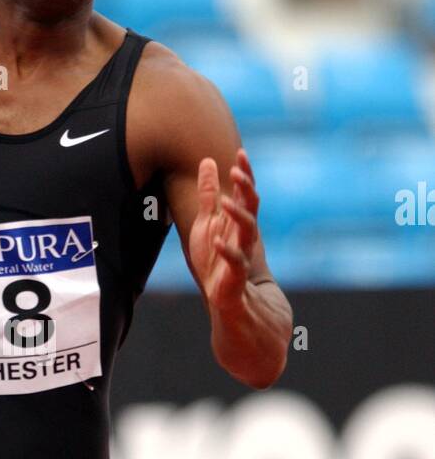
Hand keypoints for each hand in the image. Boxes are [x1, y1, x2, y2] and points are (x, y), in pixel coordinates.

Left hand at [188, 148, 259, 314]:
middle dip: (245, 189)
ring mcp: (242, 257)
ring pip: (247, 233)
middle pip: (250, 209)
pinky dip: (227, 252)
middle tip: (237, 170)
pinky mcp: (236, 280)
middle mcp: (244, 238)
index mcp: (238, 224)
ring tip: (226, 202)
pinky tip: (218, 240)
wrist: (231, 305)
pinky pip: (235, 263)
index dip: (245, 175)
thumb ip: (208, 195)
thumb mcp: (208, 224)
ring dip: (238, 216)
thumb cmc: (218, 263)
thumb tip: (208, 161)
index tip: (241, 153)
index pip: (245, 195)